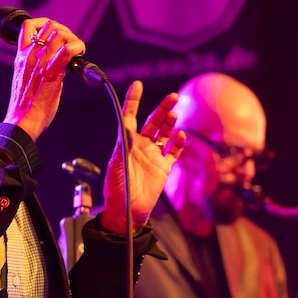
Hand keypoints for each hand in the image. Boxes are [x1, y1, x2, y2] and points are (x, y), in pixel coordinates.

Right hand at [5, 18, 86, 139]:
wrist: (22, 121)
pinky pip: (68, 50)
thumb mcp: (24, 78)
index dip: (45, 23)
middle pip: (49, 26)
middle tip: (71, 45)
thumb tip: (54, 63)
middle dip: (64, 31)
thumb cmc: (24, 106)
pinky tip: (80, 53)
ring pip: (59, 33)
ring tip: (76, 51)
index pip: (28, 25)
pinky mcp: (52, 72)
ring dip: (73, 39)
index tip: (54, 35)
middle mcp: (30, 55)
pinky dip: (78, 47)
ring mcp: (41, 62)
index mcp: (21, 56)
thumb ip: (36, 67)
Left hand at [101, 86, 184, 234]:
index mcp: (126, 143)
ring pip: (165, 134)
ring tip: (173, 116)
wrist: (128, 212)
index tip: (138, 85)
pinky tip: (180, 136)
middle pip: (153, 122)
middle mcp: (140, 146)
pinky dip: (178, 144)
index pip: (129, 116)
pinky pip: (174, 152)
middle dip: (163, 109)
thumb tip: (126, 127)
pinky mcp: (164, 168)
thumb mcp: (116, 166)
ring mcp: (153, 156)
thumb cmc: (117, 190)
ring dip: (170, 124)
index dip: (133, 101)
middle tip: (172, 97)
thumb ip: (123, 146)